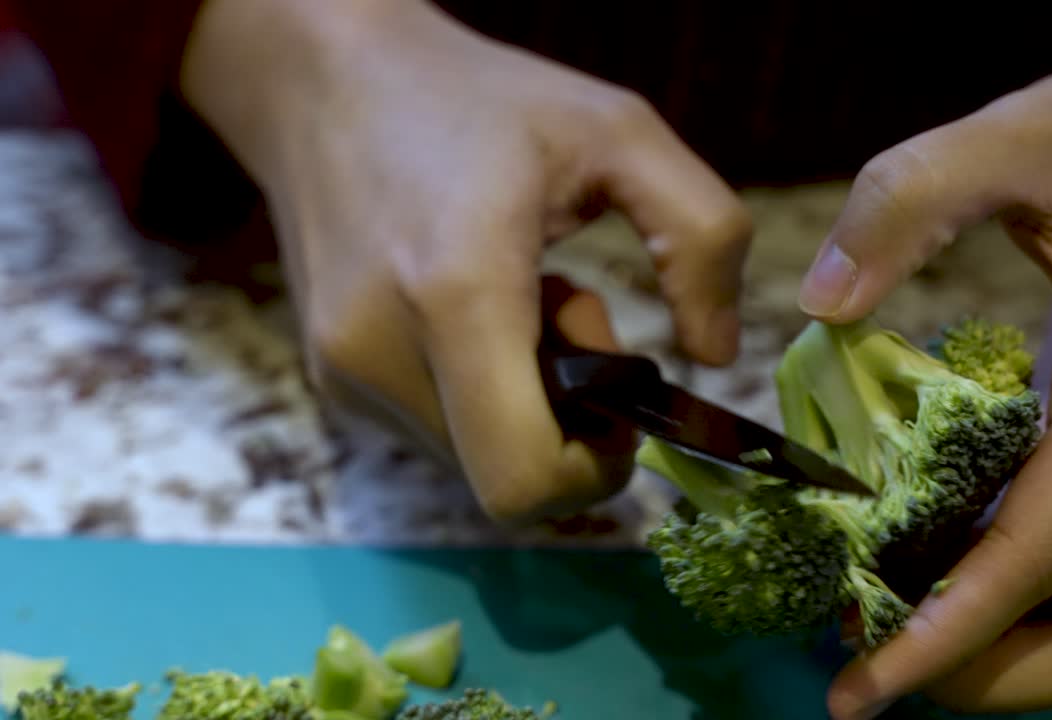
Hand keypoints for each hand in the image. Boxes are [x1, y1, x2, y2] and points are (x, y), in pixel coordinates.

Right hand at [175, 0, 749, 521]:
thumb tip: (717, 357)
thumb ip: (702, 239)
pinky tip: (471, 310)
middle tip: (569, 319)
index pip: (524, 478)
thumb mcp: (620, 132)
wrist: (323, 78)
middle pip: (506, 483)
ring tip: (518, 301)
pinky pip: (433, 432)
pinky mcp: (328, 379)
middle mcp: (382, 352)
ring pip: (470, 463)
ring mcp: (342, 375)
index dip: (595, 472)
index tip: (620, 402)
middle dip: (567, 427)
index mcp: (456, 292)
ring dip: (522, 407)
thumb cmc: (481, 99)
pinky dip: (476, 396)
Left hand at [798, 2, 1051, 715]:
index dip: (955, 630)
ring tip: (885, 625)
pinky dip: (1017, 599)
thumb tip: (821, 300)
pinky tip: (932, 564)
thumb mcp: (1026, 130)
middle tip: (871, 661)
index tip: (869, 684)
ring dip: (1005, 649)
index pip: (1049, 549)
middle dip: (993, 674)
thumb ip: (914, 196)